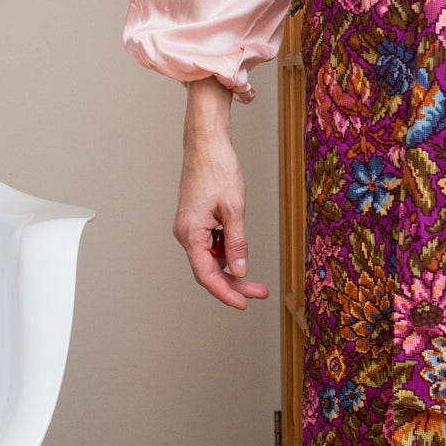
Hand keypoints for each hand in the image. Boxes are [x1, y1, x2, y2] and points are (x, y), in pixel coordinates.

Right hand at [174, 77, 270, 311]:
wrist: (206, 142)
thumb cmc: (217, 168)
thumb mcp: (234, 209)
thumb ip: (237, 243)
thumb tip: (240, 269)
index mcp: (191, 233)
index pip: (206, 275)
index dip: (225, 293)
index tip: (244, 303)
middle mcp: (185, 233)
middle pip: (208, 270)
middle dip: (234, 284)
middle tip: (259, 292)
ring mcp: (189, 227)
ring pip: (210, 259)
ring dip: (231, 269)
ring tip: (255, 277)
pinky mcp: (196, 220)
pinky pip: (210, 245)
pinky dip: (225, 252)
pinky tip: (239, 250)